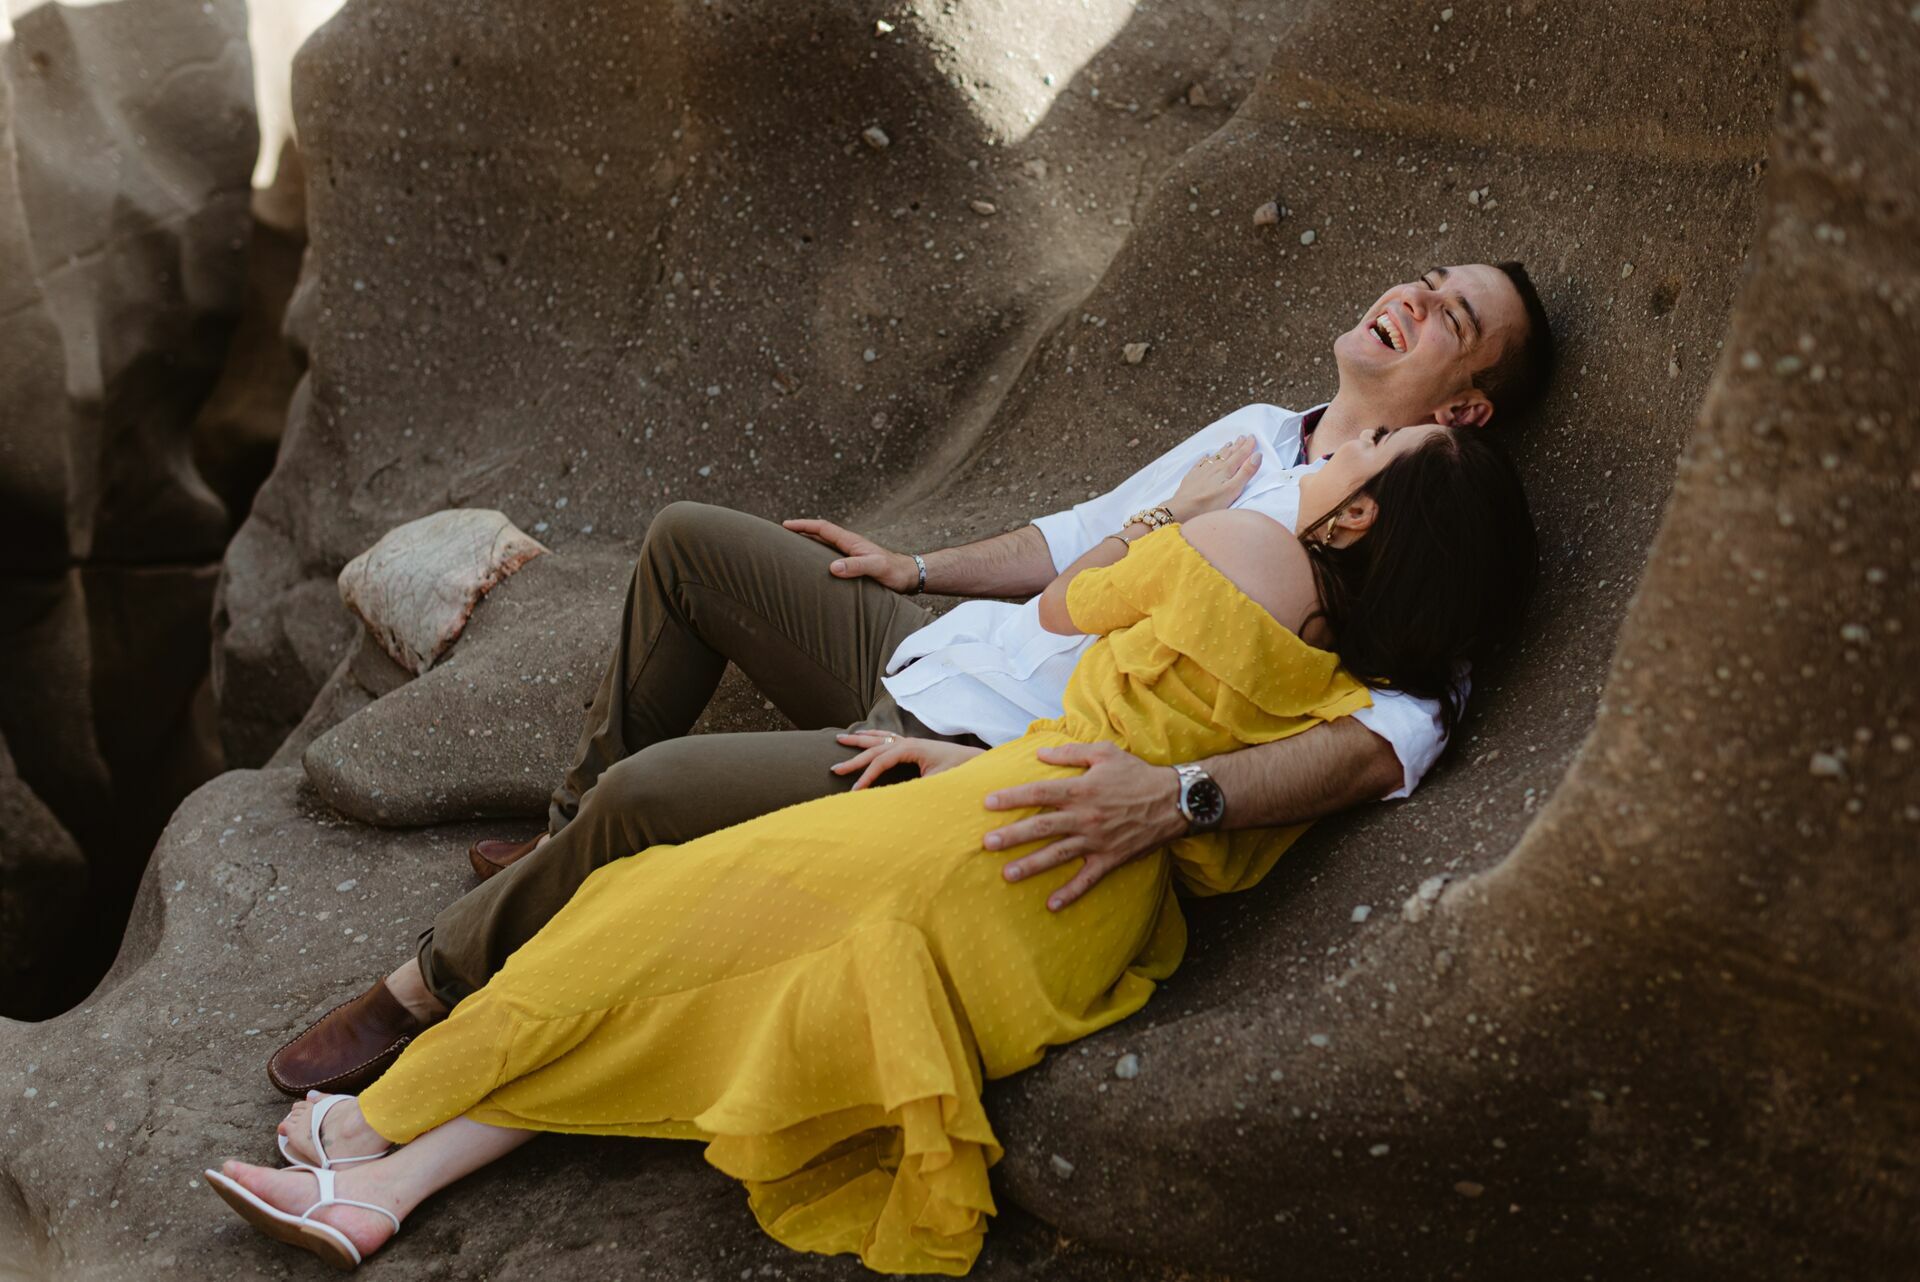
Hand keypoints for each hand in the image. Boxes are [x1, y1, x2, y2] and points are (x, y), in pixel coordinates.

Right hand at [782, 519, 916, 590]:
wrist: (909, 576)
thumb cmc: (894, 572)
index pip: (822, 528)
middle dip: (801, 531)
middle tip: (781, 533)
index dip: (803, 525)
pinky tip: (813, 566)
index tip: (785, 525)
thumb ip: (856, 566)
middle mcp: (849, 545)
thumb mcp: (875, 568)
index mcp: (850, 542)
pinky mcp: (854, 563)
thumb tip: (833, 567)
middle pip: (820, 534)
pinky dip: (817, 556)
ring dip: (808, 543)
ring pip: (824, 545)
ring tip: (790, 548)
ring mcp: (851, 553)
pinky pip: (830, 556)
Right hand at [832, 731, 984, 789]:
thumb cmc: (959, 771)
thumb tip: (896, 800)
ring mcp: (910, 741)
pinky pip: (887, 738)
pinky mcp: (914, 745)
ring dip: (859, 740)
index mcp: (911, 748)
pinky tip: (866, 737)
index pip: (881, 760)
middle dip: (853, 758)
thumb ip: (915, 788)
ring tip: (840, 739)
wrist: (976, 761)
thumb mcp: (937, 783)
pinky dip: (873, 737)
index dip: (866, 776)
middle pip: (874, 747)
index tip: (854, 792)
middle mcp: (908, 741)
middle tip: (835, 768)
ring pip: (878, 738)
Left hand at [982, 741, 1185, 910]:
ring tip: (1007, 874)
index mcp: (1081, 789)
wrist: (1175, 801)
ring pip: (1058, 854)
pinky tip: (1051, 905)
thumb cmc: (1138, 774)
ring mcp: (1097, 840)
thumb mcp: (1105, 754)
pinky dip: (1070, 893)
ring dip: (1031, 865)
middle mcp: (1085, 817)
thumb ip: (1071, 753)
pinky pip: (1087, 879)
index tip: (988, 803)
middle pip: (1042, 827)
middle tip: (987, 843)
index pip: (1039, 793)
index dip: (1012, 797)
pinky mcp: (1111, 858)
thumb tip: (1040, 754)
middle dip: (1012, 836)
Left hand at [1168, 434, 1260, 521]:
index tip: (1253, 437)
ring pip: (1215, 457)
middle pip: (1228, 453)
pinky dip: (1206, 458)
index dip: (1248, 446)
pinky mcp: (1192, 477)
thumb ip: (1246, 472)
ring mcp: (1202, 471)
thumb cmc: (1209, 503)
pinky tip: (1206, 456)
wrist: (1182, 509)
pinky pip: (1200, 463)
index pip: (1240, 454)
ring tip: (1229, 443)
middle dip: (1237, 445)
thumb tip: (1257, 455)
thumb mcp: (1233, 490)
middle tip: (1243, 437)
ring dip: (1224, 449)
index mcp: (1226, 470)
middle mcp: (1214, 467)